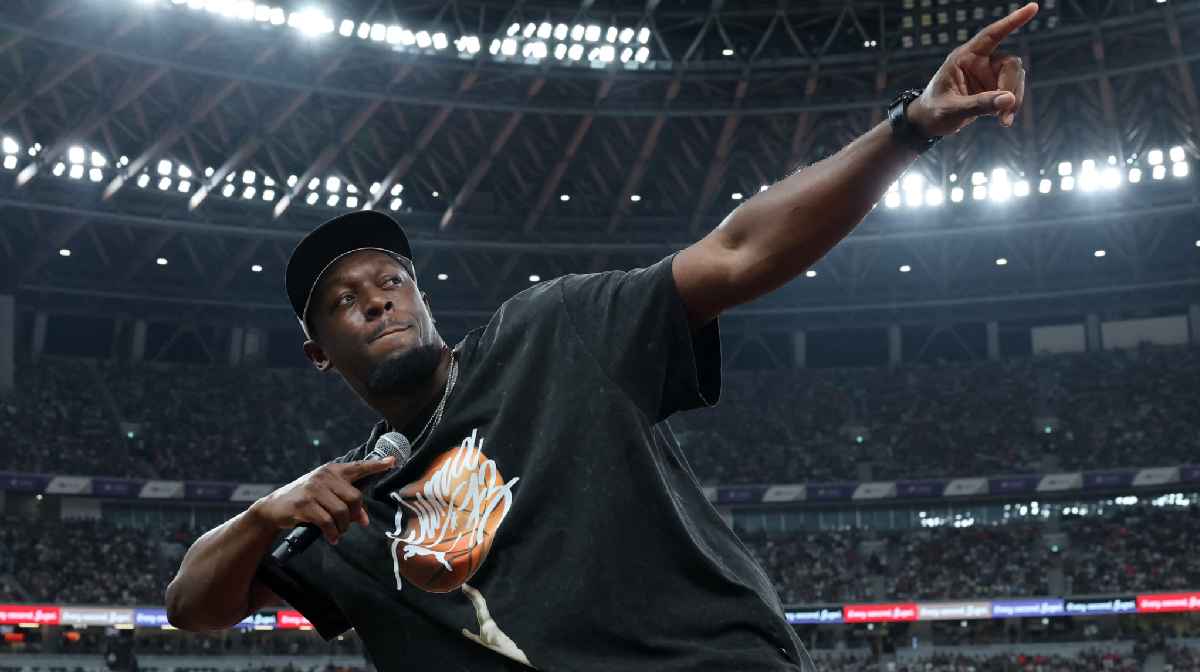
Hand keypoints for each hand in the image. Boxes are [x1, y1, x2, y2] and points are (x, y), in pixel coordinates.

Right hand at [249, 457, 395, 543]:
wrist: (273, 507)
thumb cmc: (304, 500)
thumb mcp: (323, 493)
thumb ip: (344, 501)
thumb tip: (363, 520)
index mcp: (331, 471)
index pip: (358, 466)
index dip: (376, 465)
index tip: (392, 461)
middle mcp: (323, 476)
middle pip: (355, 497)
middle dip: (356, 514)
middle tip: (351, 524)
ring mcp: (313, 490)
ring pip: (342, 512)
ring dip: (343, 527)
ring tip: (339, 532)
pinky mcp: (304, 505)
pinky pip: (327, 522)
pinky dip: (332, 533)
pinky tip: (332, 538)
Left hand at [906, 2, 1036, 136]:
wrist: (928, 123)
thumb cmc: (933, 111)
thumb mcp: (951, 109)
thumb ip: (978, 104)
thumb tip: (1009, 99)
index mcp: (964, 57)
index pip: (991, 35)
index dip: (1012, 22)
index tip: (1032, 7)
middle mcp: (979, 62)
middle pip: (1010, 64)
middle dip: (1012, 87)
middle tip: (1006, 112)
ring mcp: (988, 74)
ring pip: (1016, 78)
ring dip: (1014, 100)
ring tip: (1004, 121)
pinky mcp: (994, 88)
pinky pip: (1012, 92)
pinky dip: (1011, 106)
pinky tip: (1004, 121)